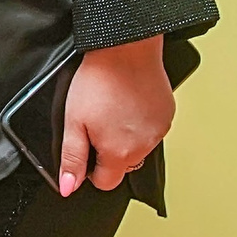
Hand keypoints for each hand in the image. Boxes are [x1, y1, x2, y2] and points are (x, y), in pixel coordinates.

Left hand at [59, 36, 173, 195]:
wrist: (124, 49)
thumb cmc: (98, 81)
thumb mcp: (73, 121)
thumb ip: (72, 158)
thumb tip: (69, 187)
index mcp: (119, 153)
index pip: (106, 183)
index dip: (92, 169)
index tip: (88, 147)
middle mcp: (144, 147)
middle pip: (123, 165)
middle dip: (109, 152)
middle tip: (98, 122)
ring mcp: (158, 131)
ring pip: (138, 147)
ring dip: (126, 137)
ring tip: (114, 109)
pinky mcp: (167, 115)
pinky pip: (152, 130)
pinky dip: (140, 122)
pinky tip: (129, 102)